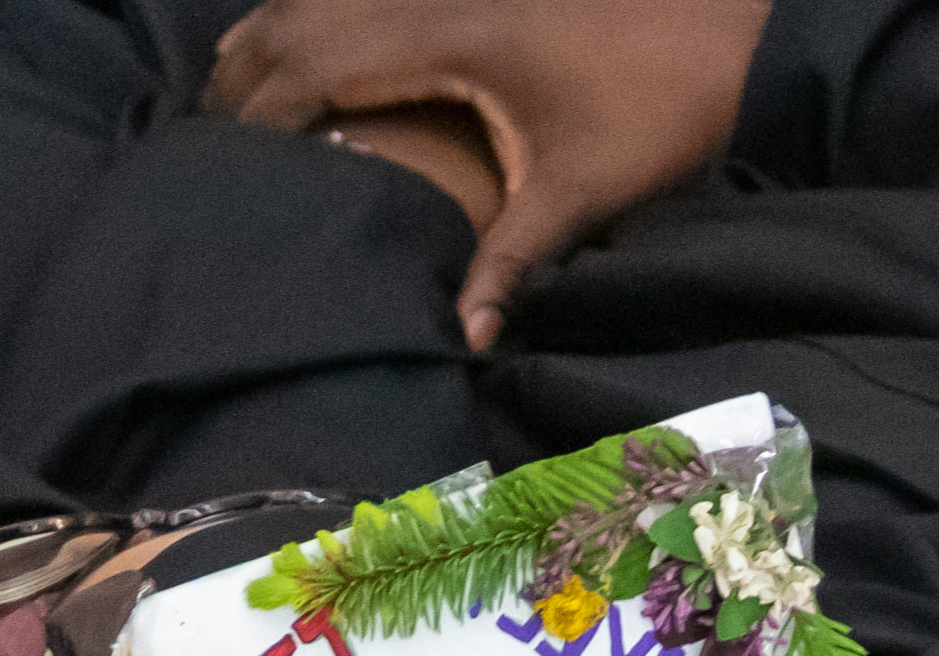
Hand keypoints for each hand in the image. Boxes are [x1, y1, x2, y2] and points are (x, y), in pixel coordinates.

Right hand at [207, 0, 773, 350]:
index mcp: (447, 33)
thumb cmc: (664, 104)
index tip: (220, 168)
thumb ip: (517, 261)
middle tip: (200, 145)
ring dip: (271, 40)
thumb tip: (467, 340)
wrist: (738, 29)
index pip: (313, 61)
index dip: (257, 111)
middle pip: (298, 17)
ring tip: (229, 103)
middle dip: (241, 76)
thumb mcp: (586, 190)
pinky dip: (319, 19)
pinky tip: (306, 57)